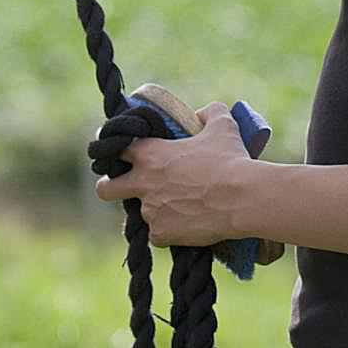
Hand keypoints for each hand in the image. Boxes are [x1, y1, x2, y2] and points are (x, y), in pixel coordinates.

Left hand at [95, 103, 251, 245]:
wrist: (243, 198)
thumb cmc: (231, 159)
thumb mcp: (222, 125)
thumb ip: (208, 113)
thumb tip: (201, 113)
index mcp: (150, 153)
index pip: (117, 149)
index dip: (119, 152)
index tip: (123, 155)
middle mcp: (143, 182)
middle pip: (105, 188)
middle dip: (110, 187)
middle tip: (125, 187)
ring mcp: (150, 211)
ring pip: (140, 213)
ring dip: (153, 210)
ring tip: (177, 206)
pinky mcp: (161, 234)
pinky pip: (158, 234)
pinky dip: (169, 231)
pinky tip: (186, 223)